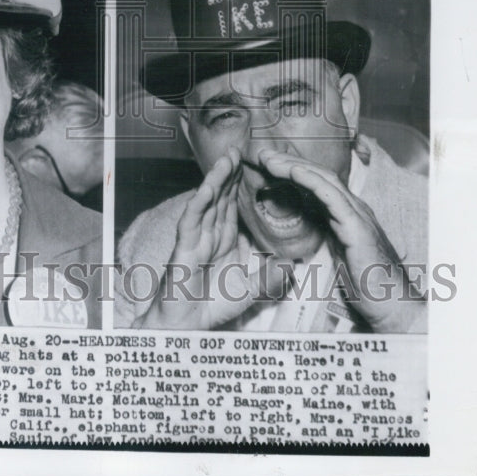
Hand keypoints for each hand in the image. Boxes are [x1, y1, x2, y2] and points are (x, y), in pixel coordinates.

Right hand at [133, 149, 282, 329]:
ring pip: (207, 202)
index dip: (242, 185)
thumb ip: (269, 278)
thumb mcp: (250, 291)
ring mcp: (196, 238)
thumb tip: (292, 265)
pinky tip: (207, 188)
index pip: (234, 206)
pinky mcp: (184, 247)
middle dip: (230, 173)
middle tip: (239, 148)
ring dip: (216, 179)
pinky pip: (192, 221)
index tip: (253, 164)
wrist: (188, 327)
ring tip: (227, 158)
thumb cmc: (212, 306)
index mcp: (225, 240)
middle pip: (221, 197)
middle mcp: (210, 234)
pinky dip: (199, 203)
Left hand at [258, 147, 423, 332]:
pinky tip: (295, 172)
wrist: (394, 305)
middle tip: (261, 153)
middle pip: (318, 175)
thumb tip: (305, 225)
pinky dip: (312, 181)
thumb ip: (326, 234)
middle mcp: (353, 208)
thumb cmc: (368, 284)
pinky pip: (332, 197)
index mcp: (346, 213)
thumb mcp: (339, 253)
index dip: (292, 170)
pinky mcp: (357, 227)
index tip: (266, 164)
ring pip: (323, 179)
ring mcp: (357, 215)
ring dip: (294, 166)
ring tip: (269, 158)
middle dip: (288, 162)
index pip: (317, 182)